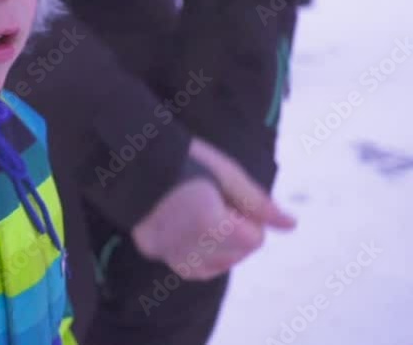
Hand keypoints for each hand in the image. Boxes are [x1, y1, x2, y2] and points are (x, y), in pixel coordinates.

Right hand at [131, 137, 295, 279]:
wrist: (131, 155)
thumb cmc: (184, 158)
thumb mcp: (227, 173)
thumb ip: (259, 204)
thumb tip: (290, 225)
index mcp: (209, 223)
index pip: (254, 239)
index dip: (246, 215)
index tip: (225, 195)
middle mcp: (187, 246)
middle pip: (237, 254)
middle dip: (234, 231)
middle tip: (210, 200)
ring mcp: (167, 252)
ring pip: (215, 266)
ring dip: (217, 246)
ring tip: (198, 213)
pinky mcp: (152, 251)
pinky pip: (188, 266)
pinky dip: (195, 253)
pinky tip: (188, 229)